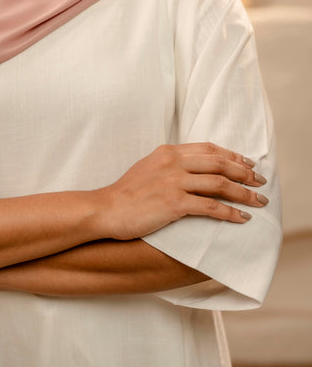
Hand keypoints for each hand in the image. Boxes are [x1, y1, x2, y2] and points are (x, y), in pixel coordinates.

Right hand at [95, 143, 267, 240]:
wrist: (107, 208)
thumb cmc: (126, 193)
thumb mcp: (148, 167)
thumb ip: (170, 164)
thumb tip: (193, 169)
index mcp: (168, 151)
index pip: (209, 148)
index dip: (232, 155)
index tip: (248, 164)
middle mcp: (173, 162)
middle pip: (219, 163)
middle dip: (244, 173)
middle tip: (260, 182)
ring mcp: (174, 182)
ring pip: (220, 184)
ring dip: (243, 193)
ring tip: (258, 201)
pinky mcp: (174, 203)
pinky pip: (211, 207)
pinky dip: (230, 213)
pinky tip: (241, 218)